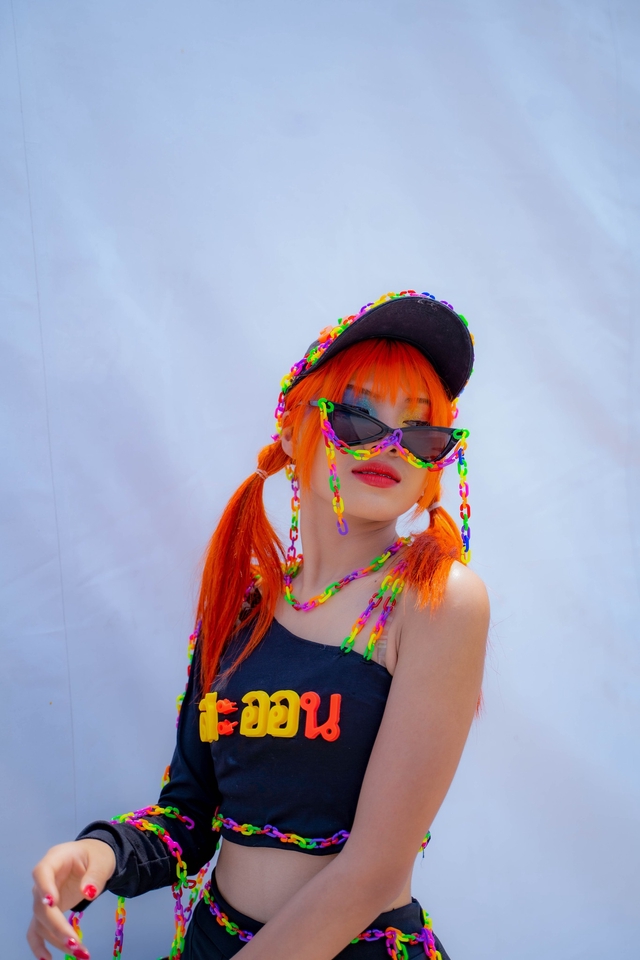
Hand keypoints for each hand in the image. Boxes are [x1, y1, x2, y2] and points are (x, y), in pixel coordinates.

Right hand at [27, 839, 115, 959]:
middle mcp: (43, 880)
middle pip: (42, 906)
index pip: (42, 872)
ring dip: (56, 939)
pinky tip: (47, 958)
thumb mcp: (101, 861)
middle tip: (75, 942)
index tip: (52, 903)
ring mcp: (42, 897)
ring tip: (79, 951)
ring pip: (41, 922)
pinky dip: (39, 945)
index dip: (44, 888)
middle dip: (57, 926)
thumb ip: (95, 875)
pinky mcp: (47, 912)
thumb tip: (89, 894)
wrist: (92, 858)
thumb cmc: (96, 856)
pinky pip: (37, 930)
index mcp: (55, 859)